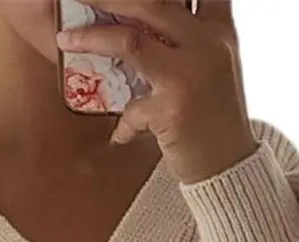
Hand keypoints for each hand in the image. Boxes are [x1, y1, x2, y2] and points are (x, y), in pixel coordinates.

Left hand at [55, 0, 256, 183]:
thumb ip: (184, 45)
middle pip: (151, 1)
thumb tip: (134, 32)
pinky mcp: (173, 108)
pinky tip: (121, 136)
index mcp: (218, 31)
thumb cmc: (216, 122)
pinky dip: (123, 124)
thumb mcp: (211, 71)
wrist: (232, 167)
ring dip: (92, 37)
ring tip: (65, 39)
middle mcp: (208, 44)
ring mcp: (191, 74)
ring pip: (131, 40)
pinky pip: (131, 108)